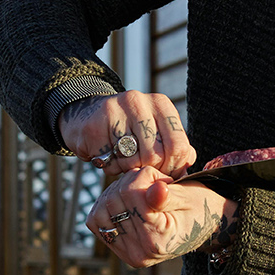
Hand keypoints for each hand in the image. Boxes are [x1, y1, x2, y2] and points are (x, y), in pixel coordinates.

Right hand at [60, 91, 194, 177]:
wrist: (86, 116)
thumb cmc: (129, 130)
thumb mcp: (155, 131)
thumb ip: (175, 148)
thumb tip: (187, 168)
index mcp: (160, 104)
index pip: (178, 145)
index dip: (173, 167)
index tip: (164, 173)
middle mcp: (138, 101)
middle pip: (155, 155)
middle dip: (149, 170)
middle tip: (140, 170)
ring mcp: (114, 111)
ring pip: (131, 161)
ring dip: (128, 170)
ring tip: (122, 160)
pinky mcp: (94, 126)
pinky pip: (109, 162)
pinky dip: (110, 168)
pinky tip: (107, 157)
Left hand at [88, 167, 237, 268]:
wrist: (201, 226)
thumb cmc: (198, 207)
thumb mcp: (188, 197)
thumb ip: (168, 196)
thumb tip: (154, 191)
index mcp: (159, 240)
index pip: (133, 195)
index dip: (145, 177)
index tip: (163, 179)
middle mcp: (140, 252)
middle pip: (114, 200)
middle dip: (131, 182)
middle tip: (153, 184)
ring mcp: (126, 253)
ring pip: (101, 208)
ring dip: (118, 192)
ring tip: (141, 192)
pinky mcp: (117, 248)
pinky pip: (95, 220)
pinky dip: (107, 204)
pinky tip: (128, 202)